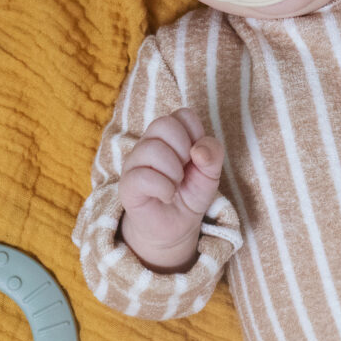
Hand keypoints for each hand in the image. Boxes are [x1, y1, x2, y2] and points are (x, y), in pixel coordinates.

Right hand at [118, 108, 224, 272]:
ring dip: (174, 171)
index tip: (196, 156)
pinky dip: (164, 188)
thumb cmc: (191, 192)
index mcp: (169, 134)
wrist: (177, 225)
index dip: (196, 134)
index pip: (183, 115)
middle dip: (183, 149)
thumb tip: (198, 150)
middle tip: (185, 170)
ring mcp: (134, 162)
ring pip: (152, 149)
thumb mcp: (211, 172)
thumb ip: (213, 154)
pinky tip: (167, 196)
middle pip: (163, 124)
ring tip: (176, 184)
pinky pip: (143, 176)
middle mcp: (149, 143)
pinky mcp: (127, 185)